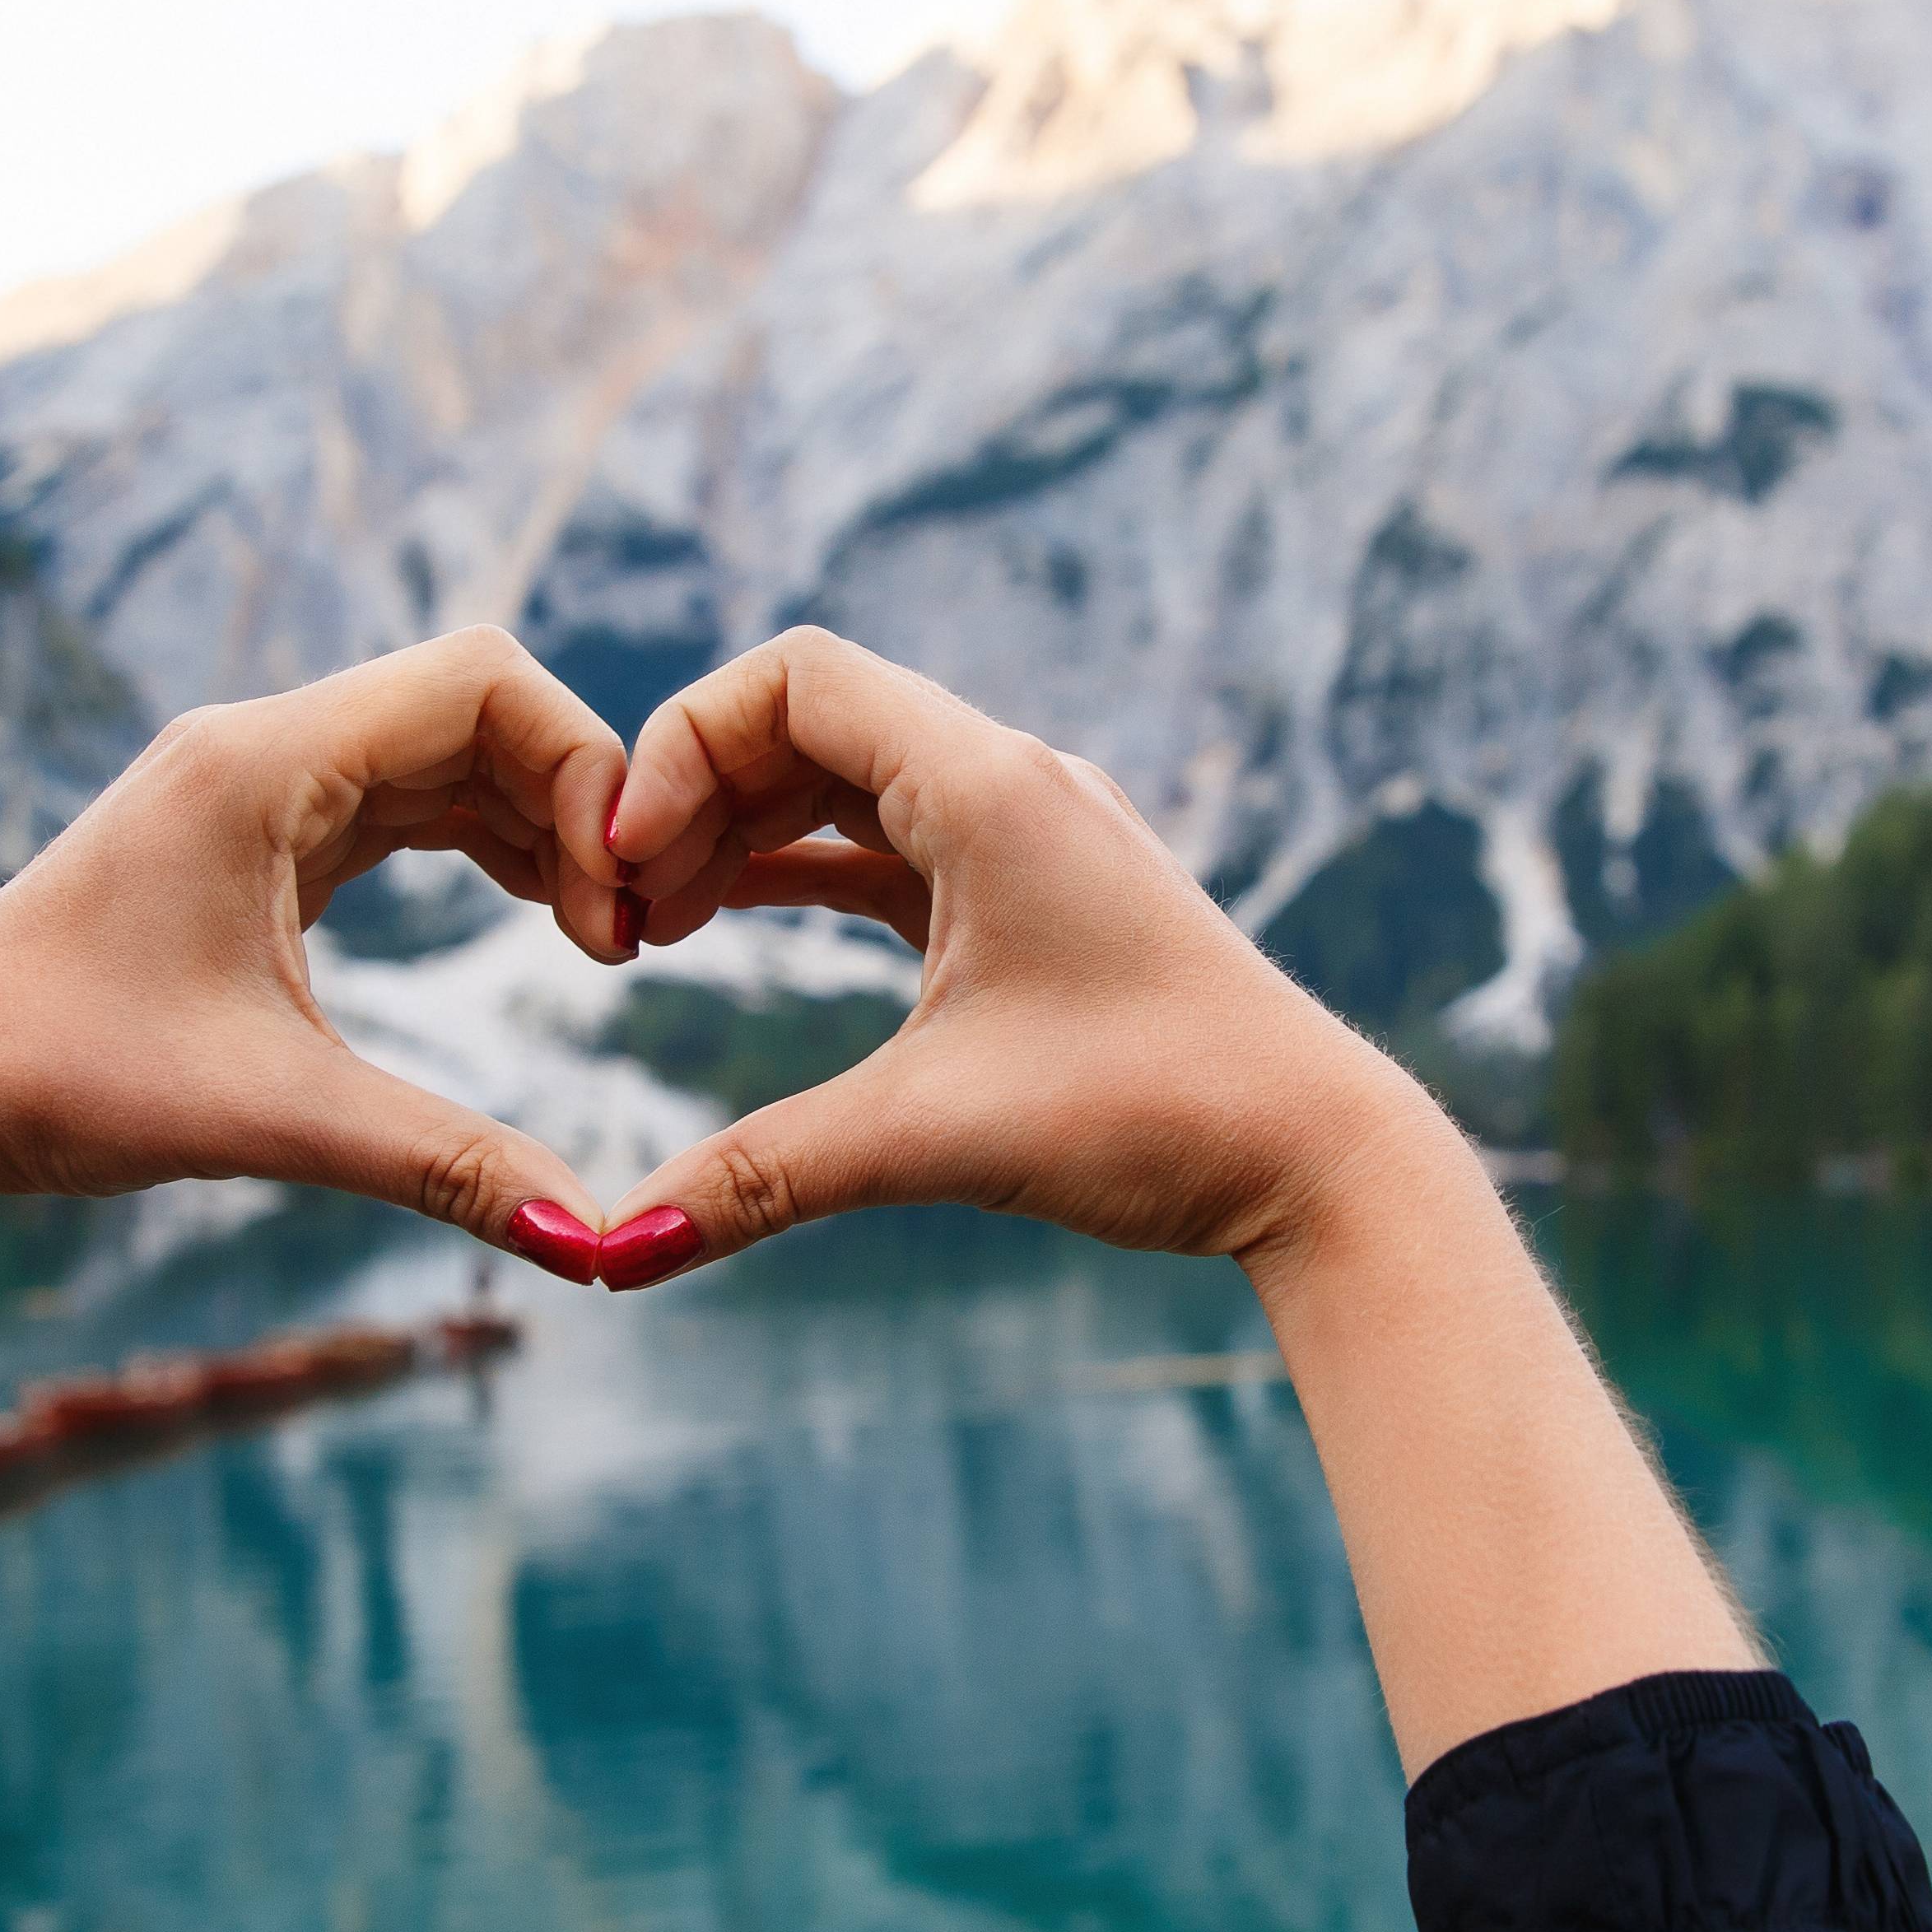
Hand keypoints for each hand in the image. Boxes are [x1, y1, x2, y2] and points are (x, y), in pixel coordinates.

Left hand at [0, 627, 633, 1291]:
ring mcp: (251, 785)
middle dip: (575, 803)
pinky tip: (533, 916)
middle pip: (476, 705)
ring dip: (534, 825)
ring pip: (442, 752)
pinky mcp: (248, 836)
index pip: (483, 680)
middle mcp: (259, 747)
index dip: (583, 768)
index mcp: (261, 763)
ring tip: (594, 939)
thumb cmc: (62, 1081)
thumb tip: (594, 1245)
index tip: (613, 903)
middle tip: (621, 938)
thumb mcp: (273, 1117)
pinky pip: (397, 800)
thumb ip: (444, 1163)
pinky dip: (478, 843)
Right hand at [587, 629, 1450, 1284]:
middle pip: (810, 718)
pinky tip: (727, 918)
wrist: (1320, 1158)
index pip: (795, 676)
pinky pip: (894, 842)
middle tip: (623, 913)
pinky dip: (805, 866)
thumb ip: (762, 1177)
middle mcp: (1015, 782)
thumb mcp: (932, 1138)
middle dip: (697, 796)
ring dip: (746, 831)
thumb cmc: (1154, 1116)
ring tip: (657, 925)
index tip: (628, 862)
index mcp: (991, 785)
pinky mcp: (1043, 898)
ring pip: (851, 780)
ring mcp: (1035, 835)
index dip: (683, 747)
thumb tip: (610, 1255)